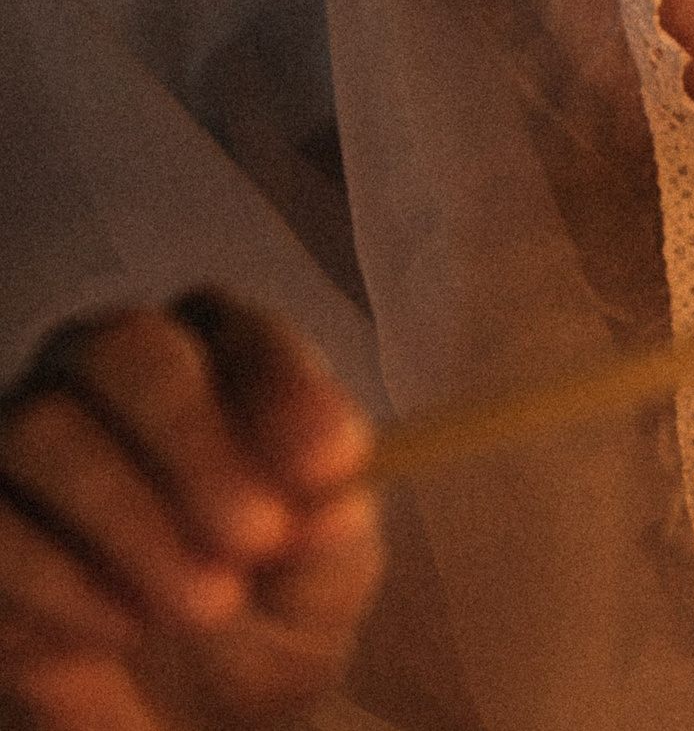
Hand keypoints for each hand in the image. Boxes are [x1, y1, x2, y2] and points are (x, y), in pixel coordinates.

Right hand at [0, 292, 379, 730]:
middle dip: (196, 443)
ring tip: (209, 604)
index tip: (330, 466)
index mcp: (220, 355)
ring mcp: (27, 436)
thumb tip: (328, 496)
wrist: (197, 700)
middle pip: (126, 350)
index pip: (240, 331)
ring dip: (133, 521)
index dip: (284, 390)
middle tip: (258, 537)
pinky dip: (60, 581)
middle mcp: (112, 372)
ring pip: (44, 429)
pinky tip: (124, 630)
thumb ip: (332, 516)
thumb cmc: (273, 597)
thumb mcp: (331, 564)